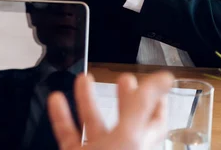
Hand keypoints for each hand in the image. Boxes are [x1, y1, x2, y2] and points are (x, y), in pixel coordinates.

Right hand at [48, 72, 173, 149]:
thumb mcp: (131, 135)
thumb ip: (142, 105)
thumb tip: (163, 78)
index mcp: (142, 145)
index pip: (155, 121)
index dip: (157, 100)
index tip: (157, 82)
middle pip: (128, 121)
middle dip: (124, 98)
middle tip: (122, 79)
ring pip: (94, 125)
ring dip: (88, 101)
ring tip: (84, 79)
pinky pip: (68, 136)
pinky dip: (62, 117)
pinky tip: (57, 100)